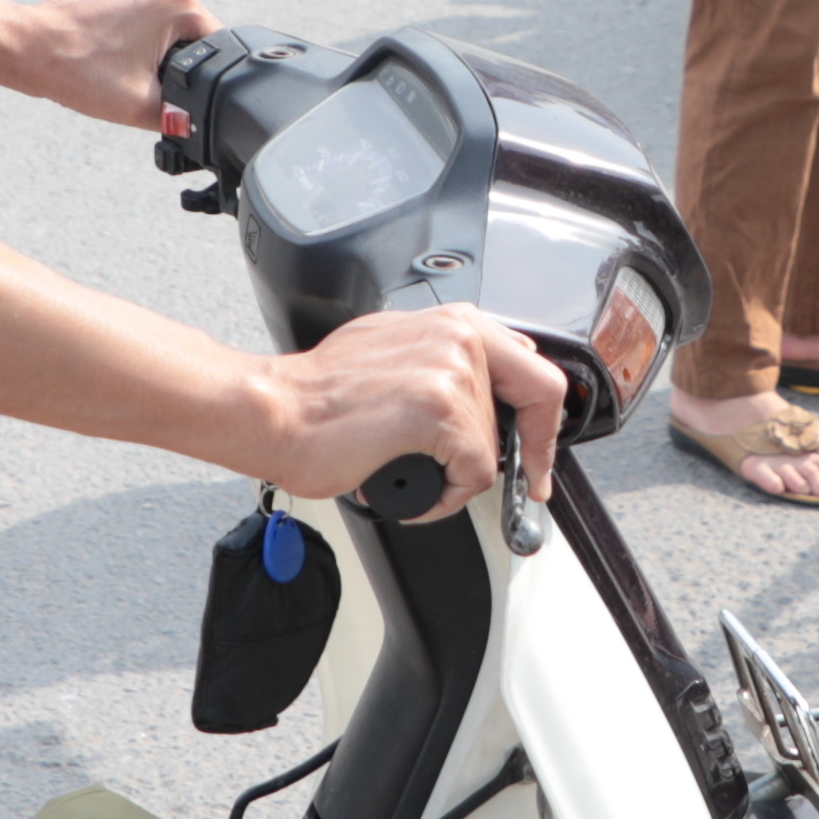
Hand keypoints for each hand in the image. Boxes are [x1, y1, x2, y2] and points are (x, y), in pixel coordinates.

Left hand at [0, 0, 210, 127]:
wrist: (29, 48)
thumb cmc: (79, 73)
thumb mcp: (144, 108)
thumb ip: (185, 117)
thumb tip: (200, 123)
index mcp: (179, 3)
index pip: (213, 44)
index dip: (199, 74)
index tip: (163, 84)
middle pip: (188, 26)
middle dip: (171, 53)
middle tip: (134, 73)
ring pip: (162, 13)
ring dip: (151, 35)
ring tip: (117, 55)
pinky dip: (128, 18)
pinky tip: (106, 38)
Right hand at [248, 305, 569, 521]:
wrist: (274, 413)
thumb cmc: (320, 395)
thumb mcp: (394, 350)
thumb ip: (442, 361)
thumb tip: (475, 390)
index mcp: (452, 321)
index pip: (532, 364)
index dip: (543, 415)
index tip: (540, 446)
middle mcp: (457, 338)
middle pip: (532, 403)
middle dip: (532, 451)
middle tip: (529, 483)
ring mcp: (450, 373)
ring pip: (492, 448)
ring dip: (457, 476)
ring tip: (408, 469)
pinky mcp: (438, 413)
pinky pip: (471, 475)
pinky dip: (443, 496)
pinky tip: (405, 483)